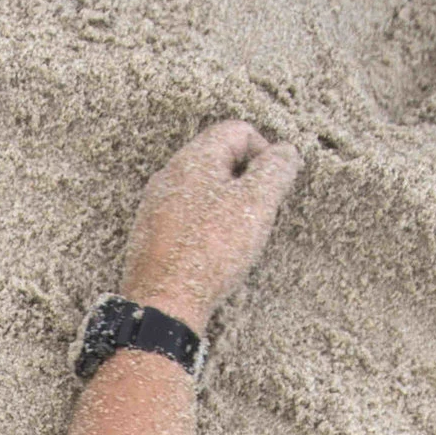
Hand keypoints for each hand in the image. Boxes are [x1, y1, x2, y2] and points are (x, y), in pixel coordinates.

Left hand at [119, 119, 303, 331]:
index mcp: (195, 157)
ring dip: (225, 207)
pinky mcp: (150, 236)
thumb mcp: (256, 203)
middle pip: (219, 160)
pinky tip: (211, 254)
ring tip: (234, 238)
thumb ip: (276, 170)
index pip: (239, 130)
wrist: (163, 304)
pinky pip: (186, 219)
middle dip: (245, 182)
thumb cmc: (210, 251)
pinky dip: (204, 228)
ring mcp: (155, 205)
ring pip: (202, 191)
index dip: (265, 153)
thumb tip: (285, 153)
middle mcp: (169, 174)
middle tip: (256, 215)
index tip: (273, 187)